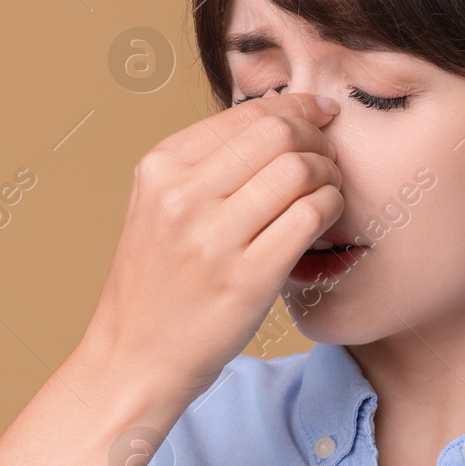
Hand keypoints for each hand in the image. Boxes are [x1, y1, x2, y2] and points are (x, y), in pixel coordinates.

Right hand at [80, 92, 342, 403]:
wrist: (135, 357)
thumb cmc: (158, 282)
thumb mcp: (160, 206)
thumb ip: (207, 163)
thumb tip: (277, 113)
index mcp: (161, 168)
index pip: (246, 115)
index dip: (295, 108)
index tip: (319, 113)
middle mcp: (182, 196)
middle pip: (277, 134)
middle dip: (316, 137)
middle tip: (329, 153)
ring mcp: (214, 238)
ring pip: (299, 171)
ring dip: (328, 173)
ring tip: (328, 188)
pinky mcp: (247, 278)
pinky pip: (310, 217)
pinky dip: (330, 207)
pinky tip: (326, 216)